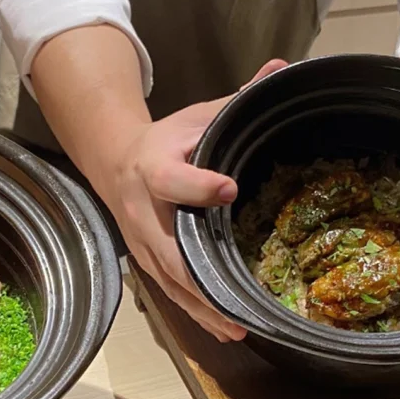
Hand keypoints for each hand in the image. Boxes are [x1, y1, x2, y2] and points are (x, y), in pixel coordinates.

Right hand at [96, 59, 288, 341]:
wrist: (116, 162)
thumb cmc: (166, 139)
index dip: (198, 185)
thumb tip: (283, 69)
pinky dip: (198, 314)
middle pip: (169, 249)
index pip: (174, 179)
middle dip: (200, 274)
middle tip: (236, 295)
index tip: (228, 188)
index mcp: (155, 168)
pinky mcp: (147, 264)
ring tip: (238, 327)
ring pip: (170, 282)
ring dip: (203, 307)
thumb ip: (238, 99)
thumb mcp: (197, 115)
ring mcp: (143, 244)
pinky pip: (171, 294)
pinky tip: (226, 329)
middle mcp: (145, 212)